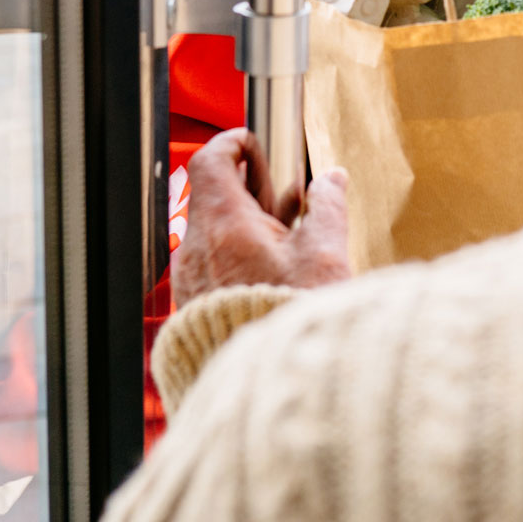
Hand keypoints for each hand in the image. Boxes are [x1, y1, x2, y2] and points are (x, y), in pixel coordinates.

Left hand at [171, 129, 350, 307]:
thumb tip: (331, 180)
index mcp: (224, 224)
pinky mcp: (194, 303)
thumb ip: (327, 206)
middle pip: (212, 194)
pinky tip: (270, 266)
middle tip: (283, 196)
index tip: (256, 145)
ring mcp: (191, 277)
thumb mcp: (325, 253)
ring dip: (247, 222)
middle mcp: (197, 247)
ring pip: (213, 230)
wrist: (271, 379)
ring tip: (286, 234)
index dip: (234, 143)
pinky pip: (210, 261)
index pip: (211, 160)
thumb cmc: (292, 316)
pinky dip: (236, 251)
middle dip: (250, 187)